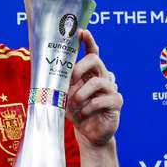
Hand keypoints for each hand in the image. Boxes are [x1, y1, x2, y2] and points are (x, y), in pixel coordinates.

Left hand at [67, 29, 122, 147]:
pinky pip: (101, 100)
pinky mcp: (116, 102)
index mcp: (90, 73)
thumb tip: (50, 73)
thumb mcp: (64, 97)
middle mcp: (103, 77)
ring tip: (75, 104)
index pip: (92, 53)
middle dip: (80, 67)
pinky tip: (85, 114)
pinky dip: (89, 108)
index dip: (88, 41)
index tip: (82, 32)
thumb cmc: (76, 112)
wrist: (88, 133)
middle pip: (95, 60)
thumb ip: (61, 85)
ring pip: (97, 82)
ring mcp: (111, 89)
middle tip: (70, 78)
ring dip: (81, 94)